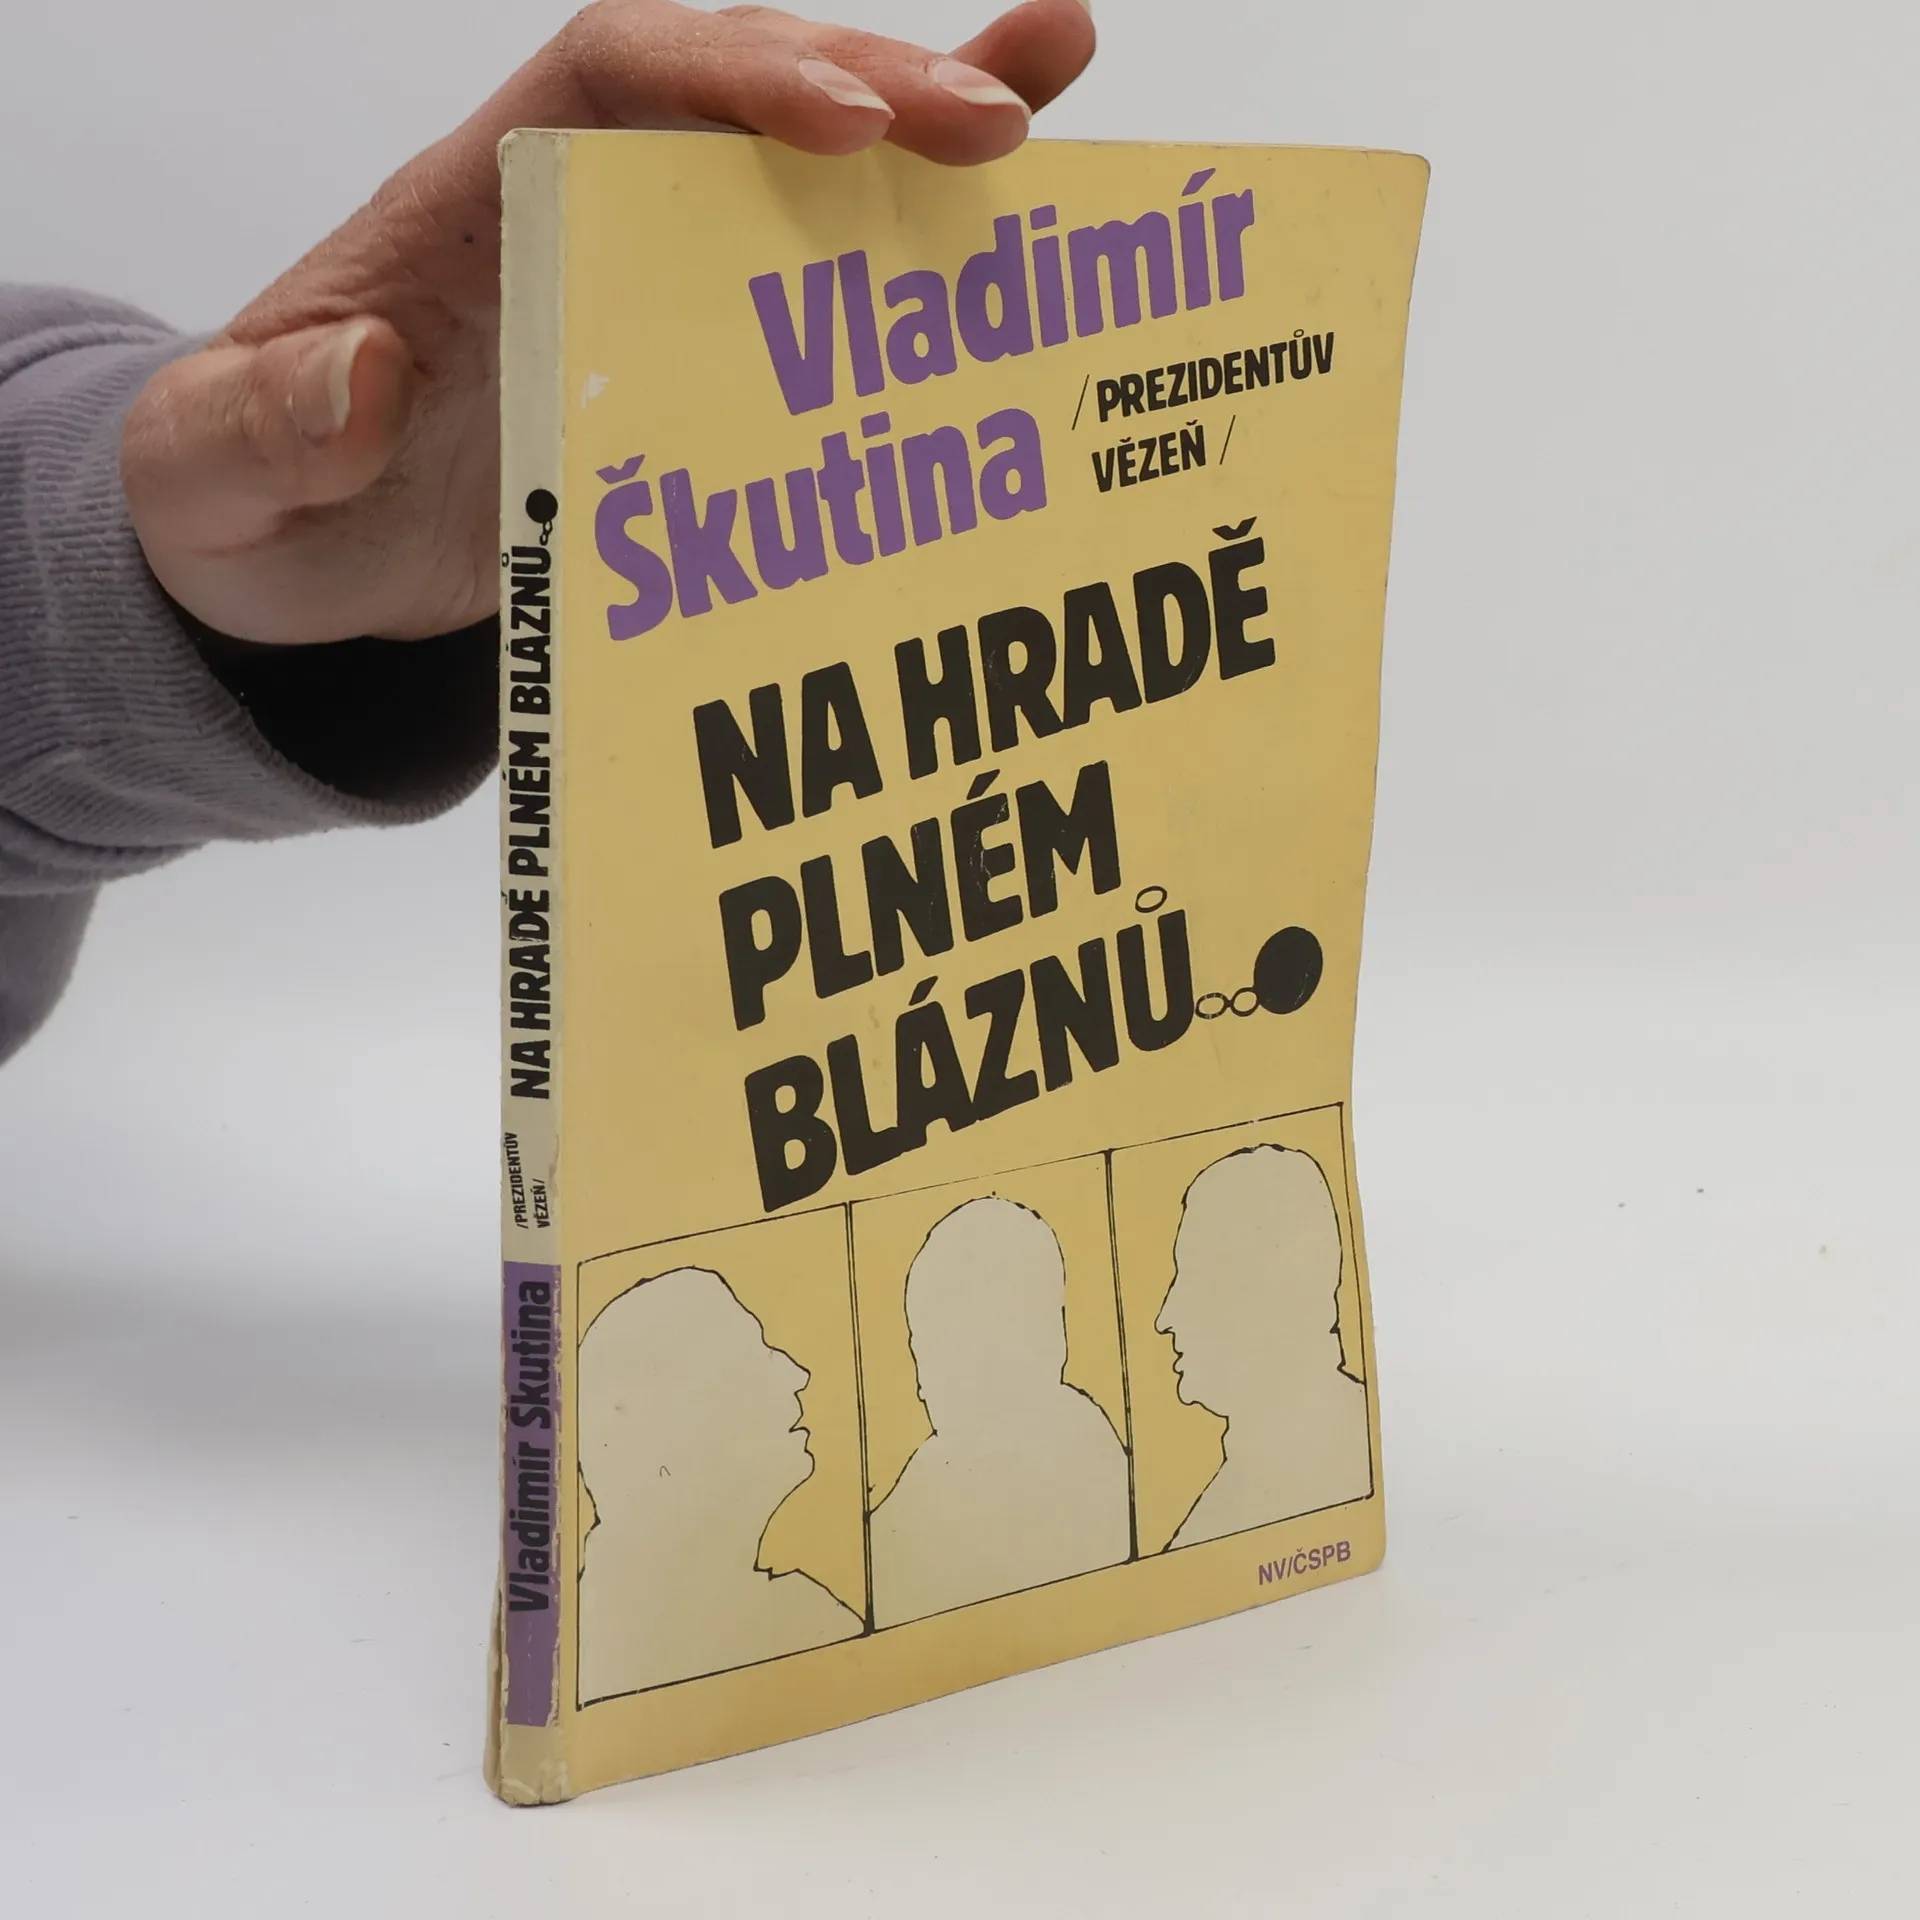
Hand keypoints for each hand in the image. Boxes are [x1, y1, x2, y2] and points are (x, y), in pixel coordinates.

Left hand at [121, 0, 1094, 646]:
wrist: (294, 559)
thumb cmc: (249, 498)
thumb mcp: (214, 475)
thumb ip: (263, 426)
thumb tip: (362, 378)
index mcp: (472, 196)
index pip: (617, 70)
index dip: (737, 72)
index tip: (843, 125)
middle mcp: (577, 205)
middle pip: (741, 87)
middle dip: (874, 88)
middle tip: (996, 128)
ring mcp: (643, 275)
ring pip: (802, 166)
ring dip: (929, 119)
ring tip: (1056, 85)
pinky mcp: (686, 356)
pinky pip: (810, 282)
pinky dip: (908, 244)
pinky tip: (1013, 221)